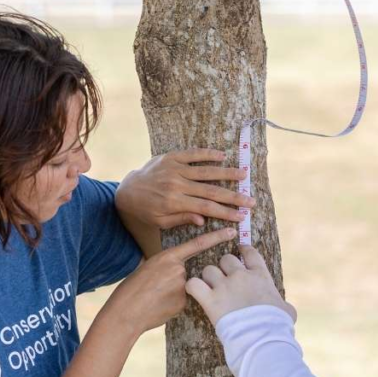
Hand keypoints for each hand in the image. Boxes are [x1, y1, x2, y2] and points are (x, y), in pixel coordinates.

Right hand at [103, 226, 237, 335]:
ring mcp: (183, 286)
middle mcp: (179, 269)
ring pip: (188, 287)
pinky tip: (161, 307)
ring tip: (157, 299)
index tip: (232, 232)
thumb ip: (168, 266)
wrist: (126, 312)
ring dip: (176, 292)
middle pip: (190, 270)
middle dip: (180, 279)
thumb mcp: (149, 267)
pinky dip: (175, 303)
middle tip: (159, 289)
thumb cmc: (133, 289)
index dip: (216, 237)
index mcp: (169, 257)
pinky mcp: (184, 302)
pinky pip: (185, 299)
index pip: (198, 244)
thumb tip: (180, 271)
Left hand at [115, 149, 253, 229]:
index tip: (241, 216)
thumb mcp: (161, 221)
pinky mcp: (171, 157)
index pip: (207, 207)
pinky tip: (222, 155)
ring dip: (227, 172)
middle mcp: (177, 184)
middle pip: (211, 191)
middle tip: (250, 200)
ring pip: (206, 171)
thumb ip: (182, 218)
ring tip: (244, 174)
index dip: (226, 212)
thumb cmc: (145, 210)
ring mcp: (175, 169)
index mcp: (174, 202)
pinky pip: (192, 154)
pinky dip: (208, 154)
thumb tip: (203, 219)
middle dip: (234, 196)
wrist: (126, 190)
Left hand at [185, 246, 296, 326]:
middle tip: (225, 279)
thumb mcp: (286, 310)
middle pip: (226, 259)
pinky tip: (197, 293)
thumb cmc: (277, 324)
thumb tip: (285, 309)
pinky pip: (194, 284)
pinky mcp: (210, 300)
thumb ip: (283, 304)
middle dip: (224, 267)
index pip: (250, 253)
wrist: (262, 336)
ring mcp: (224, 286)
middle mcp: (240, 276)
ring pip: (208, 270)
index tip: (241, 251)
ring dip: (208, 278)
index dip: (244, 250)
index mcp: (260, 276)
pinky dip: (193, 287)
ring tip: (210, 288)